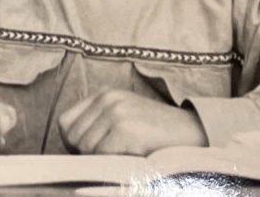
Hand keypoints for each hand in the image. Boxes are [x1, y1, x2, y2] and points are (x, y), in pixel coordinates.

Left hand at [58, 90, 207, 154]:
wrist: (193, 133)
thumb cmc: (158, 134)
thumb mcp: (125, 118)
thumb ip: (99, 125)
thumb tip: (72, 150)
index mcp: (106, 94)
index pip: (66, 122)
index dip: (73, 143)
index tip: (90, 153)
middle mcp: (108, 99)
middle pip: (73, 138)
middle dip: (87, 154)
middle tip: (113, 156)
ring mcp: (116, 112)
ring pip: (86, 149)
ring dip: (102, 160)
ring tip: (125, 155)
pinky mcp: (125, 129)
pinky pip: (102, 156)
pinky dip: (114, 163)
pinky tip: (132, 157)